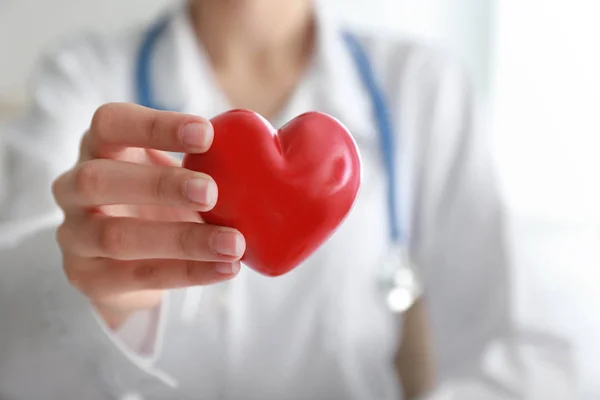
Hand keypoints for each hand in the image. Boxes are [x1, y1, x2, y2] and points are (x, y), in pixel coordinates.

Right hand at [52, 103, 244, 327]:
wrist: (124, 260)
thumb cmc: (157, 200)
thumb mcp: (169, 172)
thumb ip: (203, 161)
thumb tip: (270, 152)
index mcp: (97, 148)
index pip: (109, 123)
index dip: (154, 126)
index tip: (206, 133)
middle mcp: (73, 187)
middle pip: (99, 179)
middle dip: (159, 184)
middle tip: (212, 192)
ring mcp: (74, 236)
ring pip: (116, 237)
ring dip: (181, 240)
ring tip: (234, 244)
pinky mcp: (88, 278)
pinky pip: (137, 277)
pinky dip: (187, 273)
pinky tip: (226, 268)